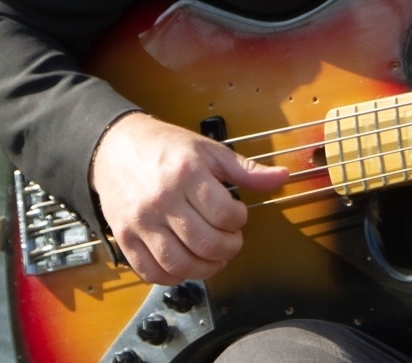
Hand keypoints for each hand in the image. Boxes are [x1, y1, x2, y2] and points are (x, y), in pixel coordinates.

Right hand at [90, 112, 288, 284]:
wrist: (116, 147)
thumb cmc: (165, 147)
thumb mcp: (209, 150)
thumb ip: (246, 170)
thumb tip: (281, 177)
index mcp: (187, 173)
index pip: (224, 214)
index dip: (239, 221)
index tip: (238, 216)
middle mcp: (163, 199)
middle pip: (205, 243)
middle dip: (228, 248)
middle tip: (231, 241)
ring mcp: (142, 221)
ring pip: (179, 264)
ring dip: (205, 269)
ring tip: (213, 257)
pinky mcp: (125, 237)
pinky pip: (151, 271)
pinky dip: (173, 277)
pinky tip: (185, 264)